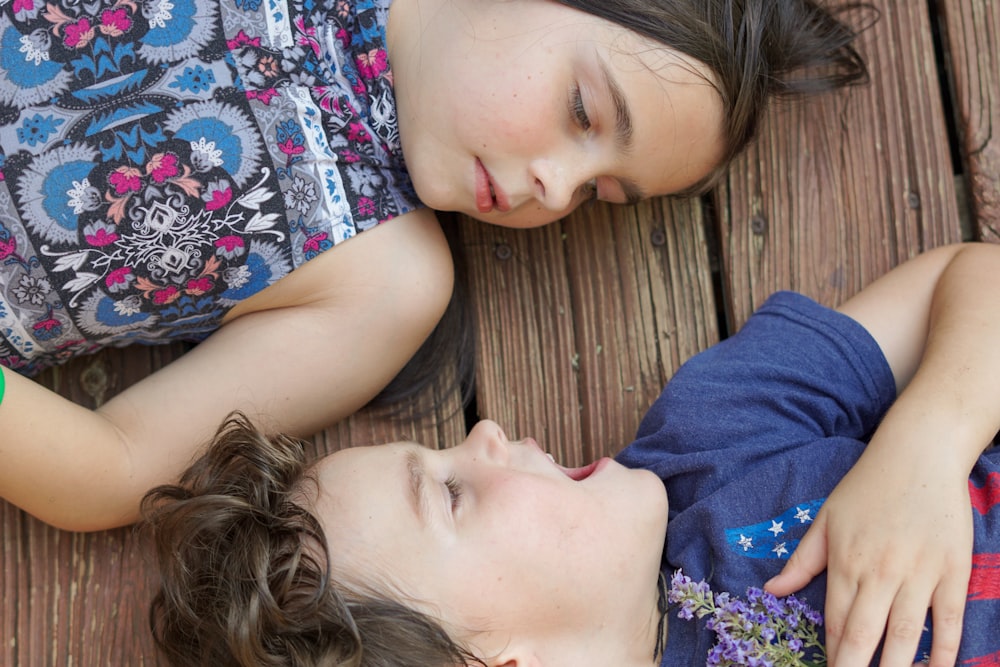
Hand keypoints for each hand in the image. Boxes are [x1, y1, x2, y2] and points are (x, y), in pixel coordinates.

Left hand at [765, 442, 971, 666]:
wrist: (918, 455)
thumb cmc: (866, 487)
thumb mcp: (826, 519)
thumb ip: (801, 561)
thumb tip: (771, 591)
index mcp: (846, 562)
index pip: (835, 622)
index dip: (832, 655)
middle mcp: (880, 573)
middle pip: (865, 636)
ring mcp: (919, 574)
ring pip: (905, 636)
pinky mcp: (953, 572)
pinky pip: (949, 622)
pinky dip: (944, 653)